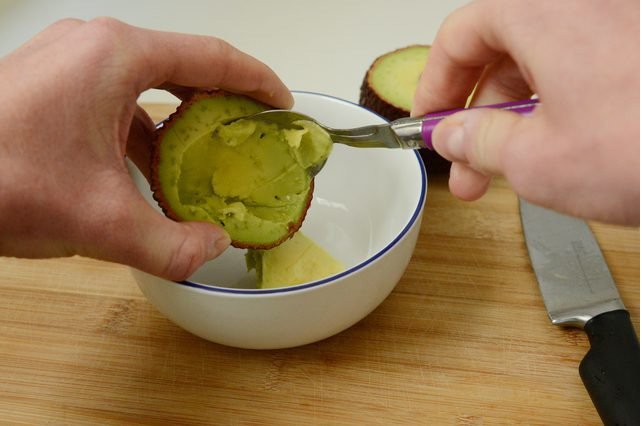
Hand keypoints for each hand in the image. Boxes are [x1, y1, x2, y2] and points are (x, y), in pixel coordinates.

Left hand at [0, 18, 292, 279]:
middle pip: (182, 66)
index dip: (258, 81)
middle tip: (251, 132)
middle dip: (223, 101)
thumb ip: (172, 245)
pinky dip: (143, 130)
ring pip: (147, 84)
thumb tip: (211, 249)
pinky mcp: (51, 85)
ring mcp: (68, 63)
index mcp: (117, 58)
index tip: (282, 103)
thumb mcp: (101, 223)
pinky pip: (115, 100)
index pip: (212, 58)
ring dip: (180, 120)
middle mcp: (94, 48)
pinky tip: (150, 170)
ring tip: (204, 160)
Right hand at [412, 0, 638, 224]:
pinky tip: (562, 152)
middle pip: (504, 51)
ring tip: (512, 172)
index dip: (436, 85)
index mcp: (540, 11)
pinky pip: (586, 70)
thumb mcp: (534, 159)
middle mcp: (582, 6)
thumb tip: (453, 136)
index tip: (430, 123)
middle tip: (467, 165)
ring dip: (518, 120)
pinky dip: (562, 110)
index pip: (459, 35)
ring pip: (546, 65)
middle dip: (478, 117)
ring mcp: (620, 25)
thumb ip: (476, 142)